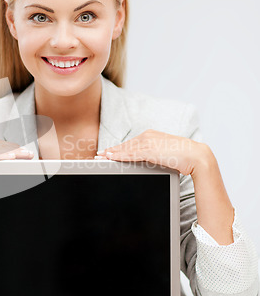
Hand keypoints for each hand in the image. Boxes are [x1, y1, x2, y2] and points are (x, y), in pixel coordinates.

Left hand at [95, 129, 209, 175]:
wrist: (196, 156)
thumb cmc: (184, 156)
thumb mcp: (165, 153)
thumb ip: (154, 154)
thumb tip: (147, 160)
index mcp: (152, 135)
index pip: (131, 143)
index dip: (118, 148)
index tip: (108, 152)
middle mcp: (148, 136)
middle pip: (125, 145)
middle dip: (111, 151)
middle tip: (98, 156)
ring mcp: (148, 142)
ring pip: (125, 149)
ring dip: (112, 154)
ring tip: (100, 158)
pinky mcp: (149, 150)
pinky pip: (130, 154)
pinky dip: (119, 156)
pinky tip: (111, 158)